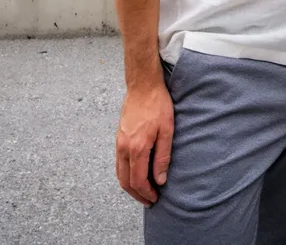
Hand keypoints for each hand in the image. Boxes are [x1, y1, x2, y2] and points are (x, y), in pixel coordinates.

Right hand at [116, 83, 173, 205]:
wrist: (143, 85)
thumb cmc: (158, 104)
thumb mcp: (167, 130)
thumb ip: (163, 156)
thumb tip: (160, 180)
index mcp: (137, 147)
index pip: (138, 180)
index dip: (146, 193)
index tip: (155, 198)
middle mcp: (124, 147)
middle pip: (125, 181)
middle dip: (137, 194)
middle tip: (149, 200)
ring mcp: (119, 142)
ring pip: (120, 173)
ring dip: (130, 186)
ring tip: (143, 191)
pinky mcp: (118, 137)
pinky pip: (118, 163)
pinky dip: (125, 174)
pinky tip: (135, 173)